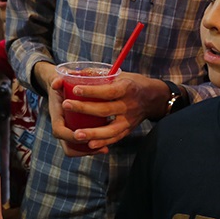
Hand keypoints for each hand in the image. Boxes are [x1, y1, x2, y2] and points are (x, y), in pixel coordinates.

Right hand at [46, 75, 100, 155]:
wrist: (56, 89)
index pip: (59, 131)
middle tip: (98, 146)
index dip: (70, 136)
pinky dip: (91, 149)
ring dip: (89, 151)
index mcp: (56, 116)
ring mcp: (67, 132)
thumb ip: (56, 81)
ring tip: (104, 148)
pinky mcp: (75, 133)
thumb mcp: (58, 82)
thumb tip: (57, 82)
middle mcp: (61, 127)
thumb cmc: (60, 86)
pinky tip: (105, 147)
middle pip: (68, 146)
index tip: (82, 135)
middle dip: (82, 149)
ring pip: (75, 150)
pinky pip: (81, 147)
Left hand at [54, 71, 169, 152]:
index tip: (75, 89)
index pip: (108, 91)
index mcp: (127, 88)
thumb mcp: (118, 75)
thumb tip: (73, 73)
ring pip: (111, 129)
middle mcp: (129, 105)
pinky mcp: (128, 130)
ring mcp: (129, 120)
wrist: (153, 98)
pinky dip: (103, 142)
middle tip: (66, 105)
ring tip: (76, 134)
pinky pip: (115, 138)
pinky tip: (89, 144)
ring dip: (93, 133)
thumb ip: (97, 75)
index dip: (92, 91)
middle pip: (106, 109)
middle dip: (84, 108)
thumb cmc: (131, 83)